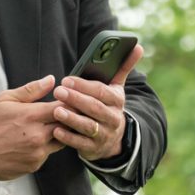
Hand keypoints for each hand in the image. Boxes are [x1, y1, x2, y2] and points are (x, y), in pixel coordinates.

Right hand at [0, 75, 64, 180]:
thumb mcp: (5, 100)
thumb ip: (31, 90)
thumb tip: (50, 80)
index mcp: (32, 116)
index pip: (65, 107)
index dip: (68, 103)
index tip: (65, 102)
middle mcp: (38, 135)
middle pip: (67, 125)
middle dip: (66, 119)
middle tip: (57, 115)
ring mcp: (37, 152)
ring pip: (61, 141)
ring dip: (57, 134)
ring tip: (42, 129)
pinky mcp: (34, 165)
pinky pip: (47, 154)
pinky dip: (43, 148)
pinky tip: (29, 143)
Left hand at [52, 44, 143, 160]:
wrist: (113, 139)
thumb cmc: (107, 106)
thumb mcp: (116, 88)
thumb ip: (123, 67)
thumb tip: (138, 46)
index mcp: (116, 101)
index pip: (102, 92)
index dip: (84, 85)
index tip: (67, 79)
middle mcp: (113, 118)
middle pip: (94, 108)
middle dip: (76, 99)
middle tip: (58, 91)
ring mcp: (104, 134)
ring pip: (88, 126)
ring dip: (72, 118)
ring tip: (56, 110)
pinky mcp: (93, 148)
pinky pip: (80, 143)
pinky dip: (68, 137)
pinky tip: (56, 130)